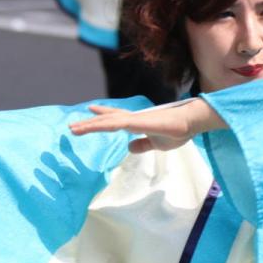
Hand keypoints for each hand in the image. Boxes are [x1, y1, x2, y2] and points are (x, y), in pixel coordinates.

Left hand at [68, 99, 226, 153]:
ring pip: (107, 121)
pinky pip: (116, 123)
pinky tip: (92, 125)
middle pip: (107, 120)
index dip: (101, 118)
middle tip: (72, 127)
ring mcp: (134, 119)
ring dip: (90, 125)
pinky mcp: (138, 121)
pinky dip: (103, 123)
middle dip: (89, 124)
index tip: (89, 114)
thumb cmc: (178, 131)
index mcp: (137, 123)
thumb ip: (142, 145)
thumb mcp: (157, 144)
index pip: (115, 120)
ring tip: (73, 128)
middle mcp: (133, 118)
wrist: (191, 123)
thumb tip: (129, 147)